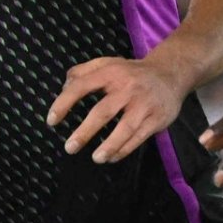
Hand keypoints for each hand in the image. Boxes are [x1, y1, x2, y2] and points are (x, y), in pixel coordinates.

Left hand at [49, 55, 188, 164]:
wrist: (170, 74)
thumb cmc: (132, 73)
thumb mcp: (108, 64)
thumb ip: (84, 72)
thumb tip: (64, 87)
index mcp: (111, 73)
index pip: (82, 86)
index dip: (64, 102)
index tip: (51, 120)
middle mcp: (127, 88)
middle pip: (103, 112)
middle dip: (85, 132)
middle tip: (70, 147)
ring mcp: (143, 104)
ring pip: (125, 128)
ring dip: (109, 146)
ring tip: (95, 158)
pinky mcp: (156, 119)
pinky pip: (139, 138)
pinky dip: (124, 150)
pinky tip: (111, 157)